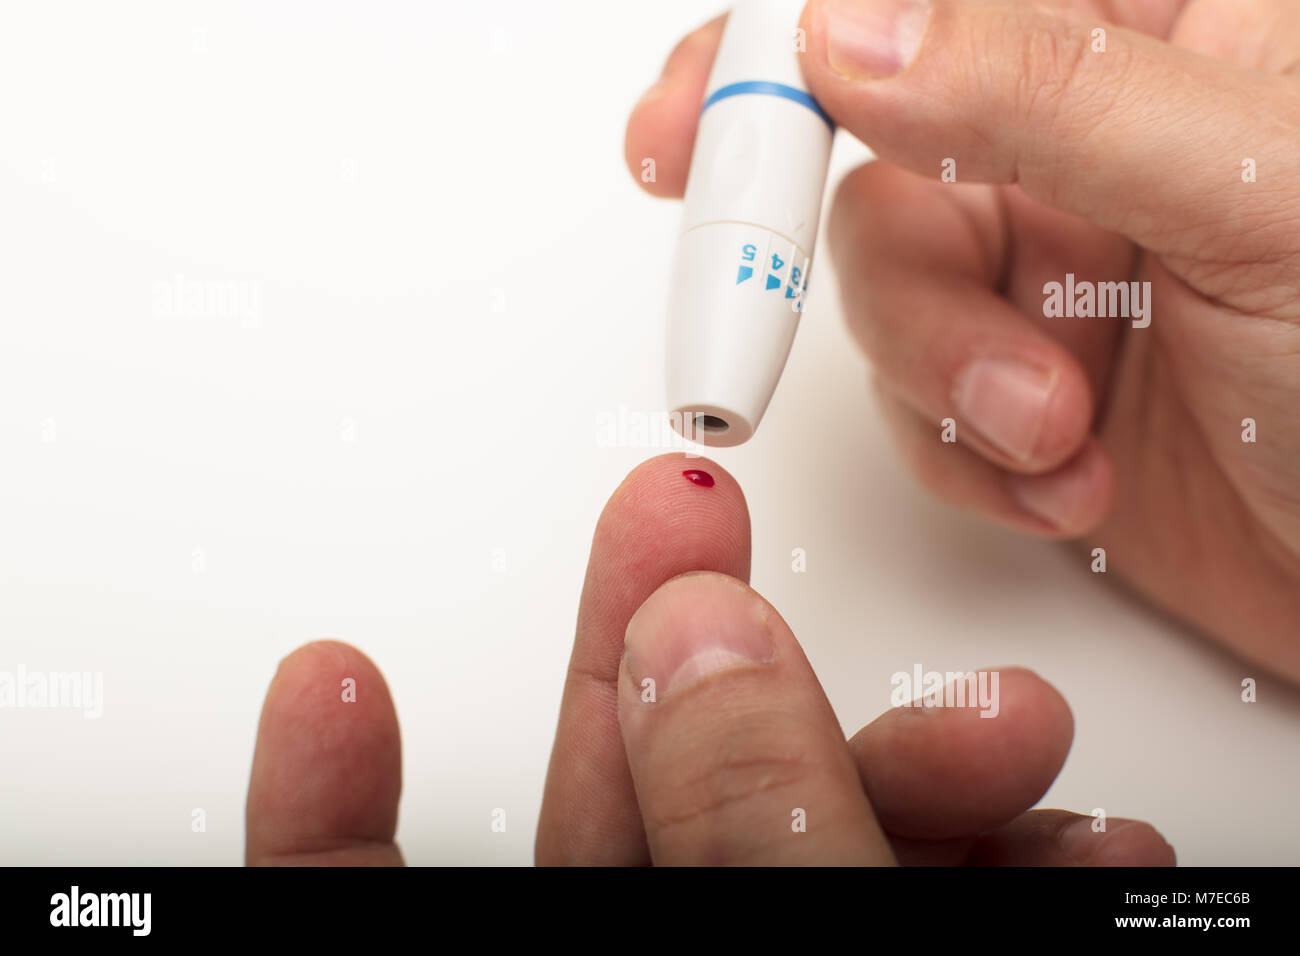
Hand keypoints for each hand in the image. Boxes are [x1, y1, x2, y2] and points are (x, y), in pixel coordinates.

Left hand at [242, 457, 1172, 865]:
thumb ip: (744, 826)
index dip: (333, 813)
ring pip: (767, 847)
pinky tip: (1044, 823)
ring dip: (891, 774)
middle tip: (699, 532)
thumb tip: (694, 648)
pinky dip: (970, 844)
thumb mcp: (787, 947)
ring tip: (1001, 743)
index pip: (374, 913)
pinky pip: (868, 884)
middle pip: (610, 825)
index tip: (332, 687)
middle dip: (682, 669)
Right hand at [626, 0, 1299, 681]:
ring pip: (884, 289)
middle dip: (832, 244)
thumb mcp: (1255, 190)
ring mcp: (1055, 271)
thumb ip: (1039, 92)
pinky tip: (1069, 480)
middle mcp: (1091, 144)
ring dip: (940, 372)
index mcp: (1168, 30)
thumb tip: (849, 32)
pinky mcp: (1029, 387)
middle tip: (762, 301)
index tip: (696, 114)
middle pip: (870, 148)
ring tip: (1048, 429)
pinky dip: (969, 454)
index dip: (789, 42)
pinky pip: (918, 402)